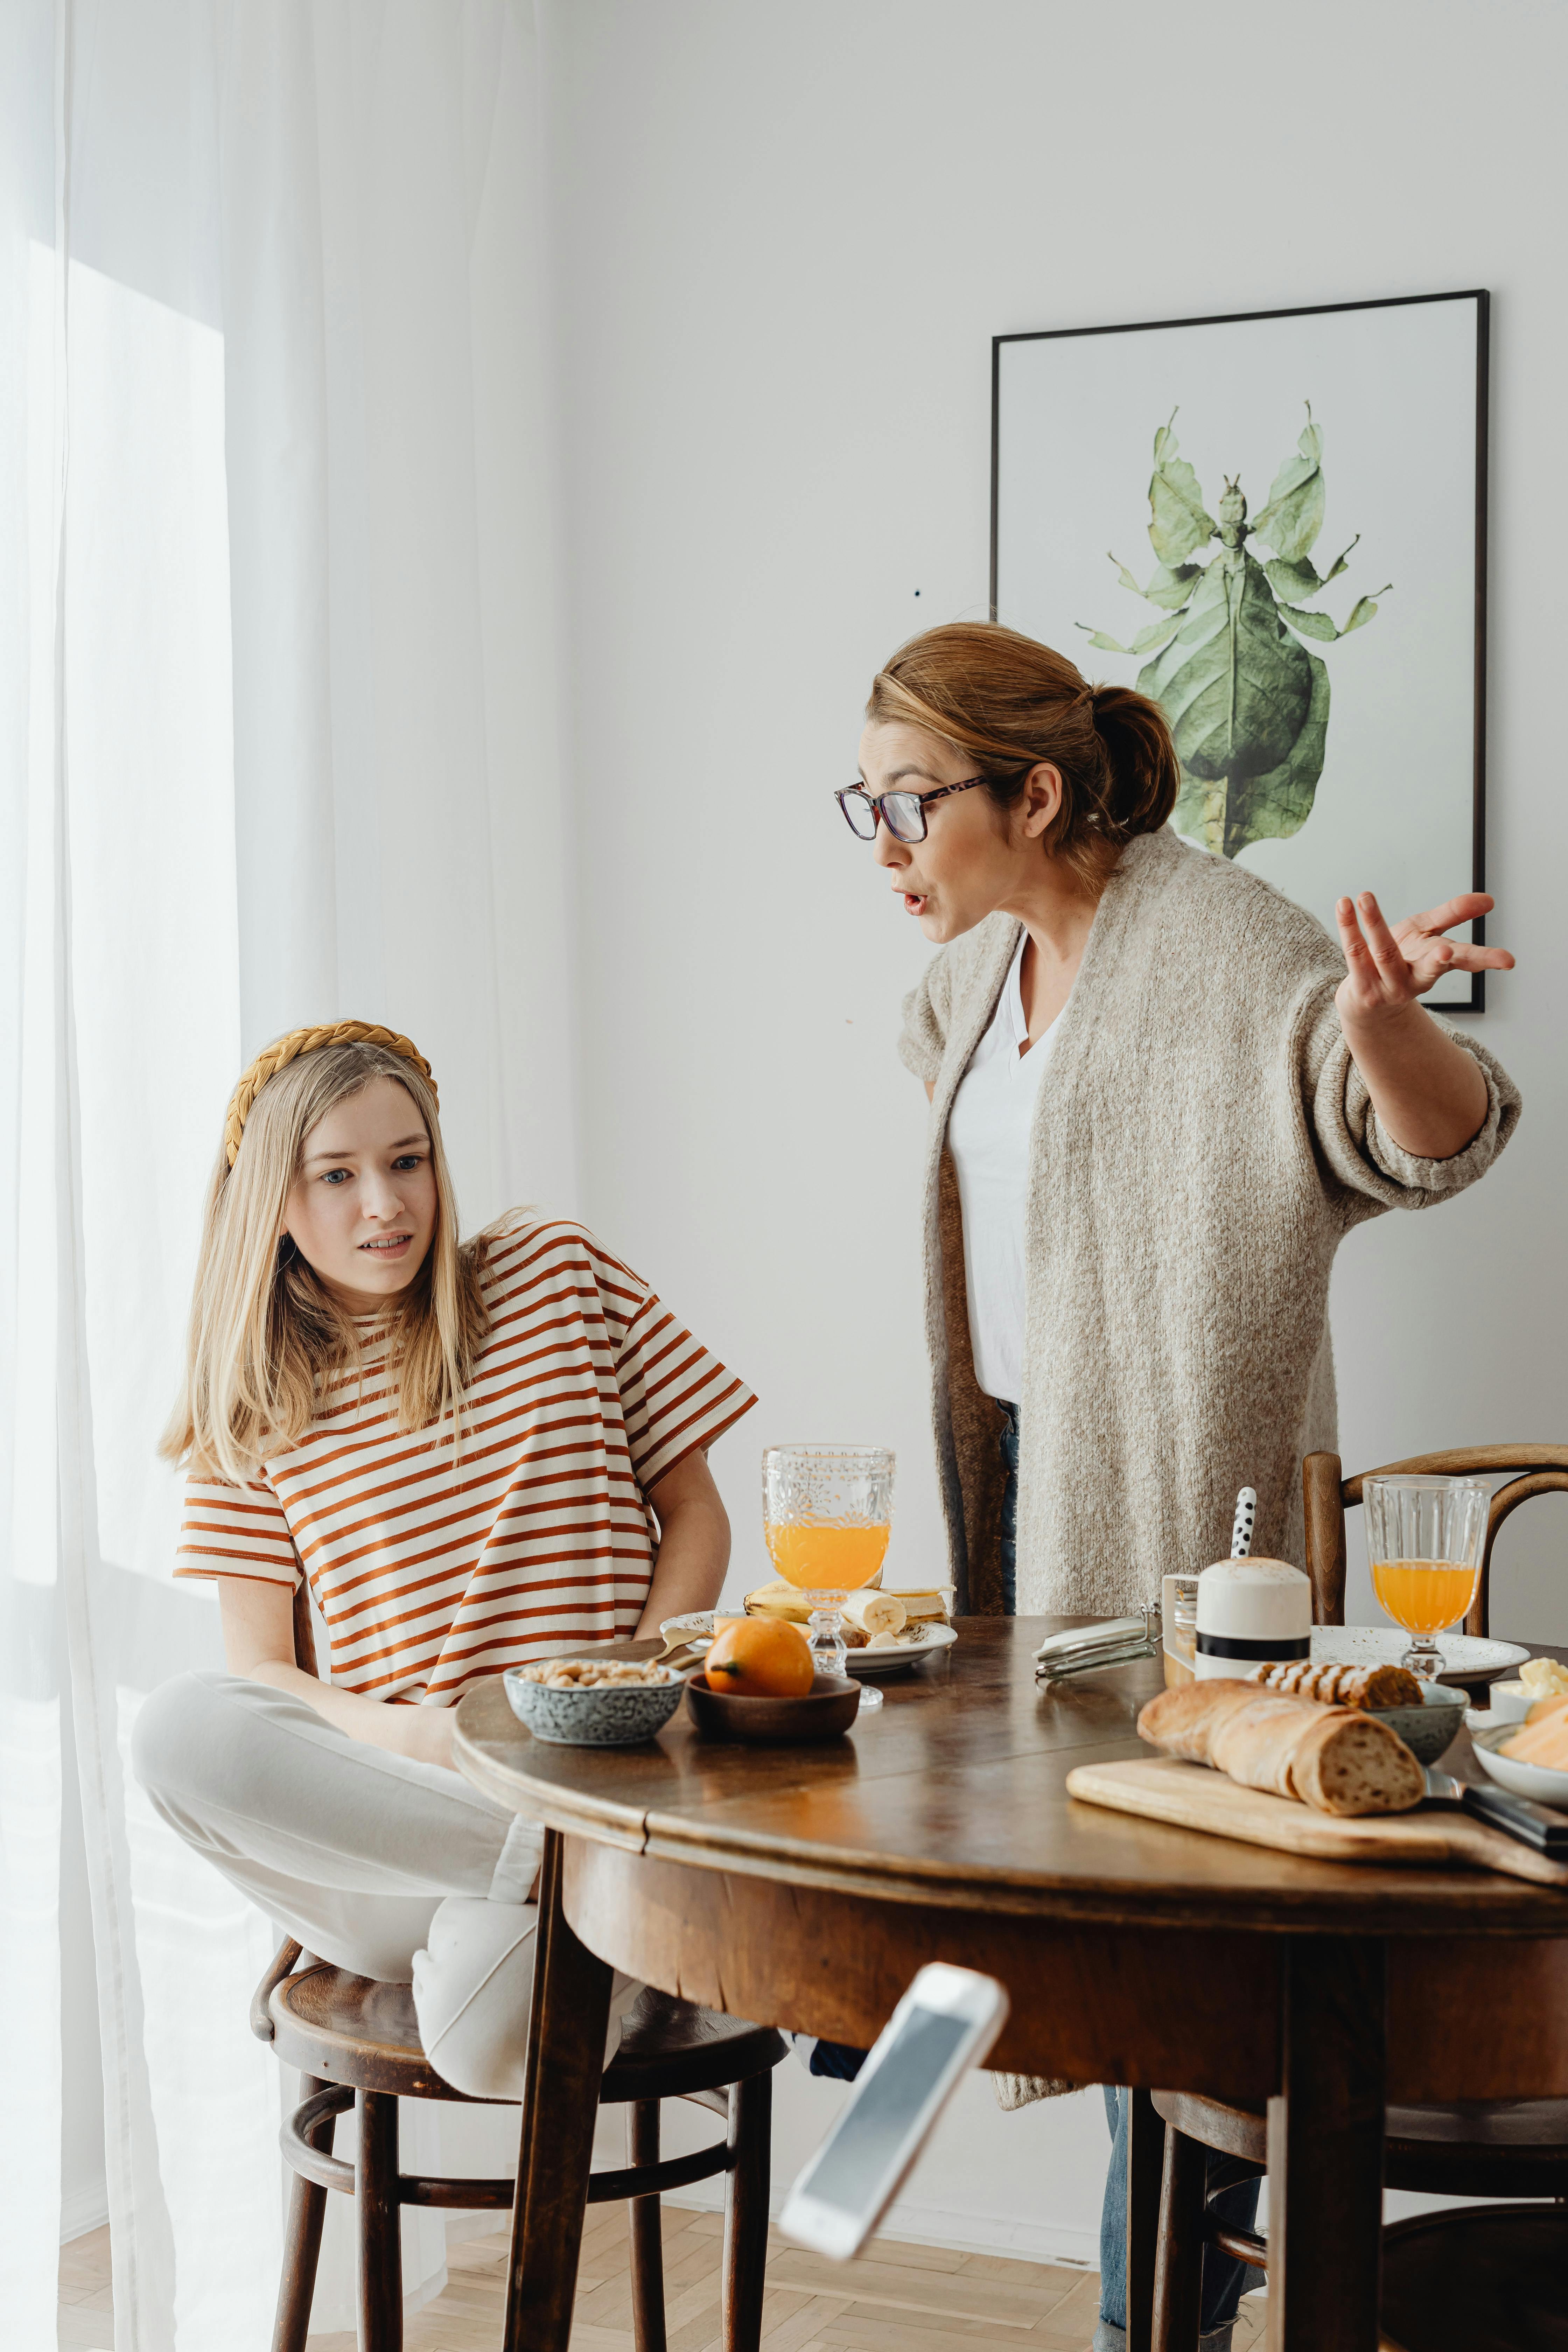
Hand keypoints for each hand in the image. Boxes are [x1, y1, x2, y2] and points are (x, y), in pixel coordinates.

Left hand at [1335, 891, 1513, 1024]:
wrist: (1367, 1003)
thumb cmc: (1402, 962)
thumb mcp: (1428, 936)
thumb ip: (1453, 915)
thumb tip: (1489, 900)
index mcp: (1436, 966)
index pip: (1465, 962)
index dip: (1484, 960)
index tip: (1506, 961)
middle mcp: (1415, 980)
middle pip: (1430, 968)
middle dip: (1440, 959)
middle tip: (1447, 952)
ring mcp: (1388, 986)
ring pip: (1384, 953)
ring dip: (1375, 923)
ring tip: (1366, 896)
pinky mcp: (1362, 987)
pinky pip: (1355, 953)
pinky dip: (1349, 927)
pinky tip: (1344, 905)